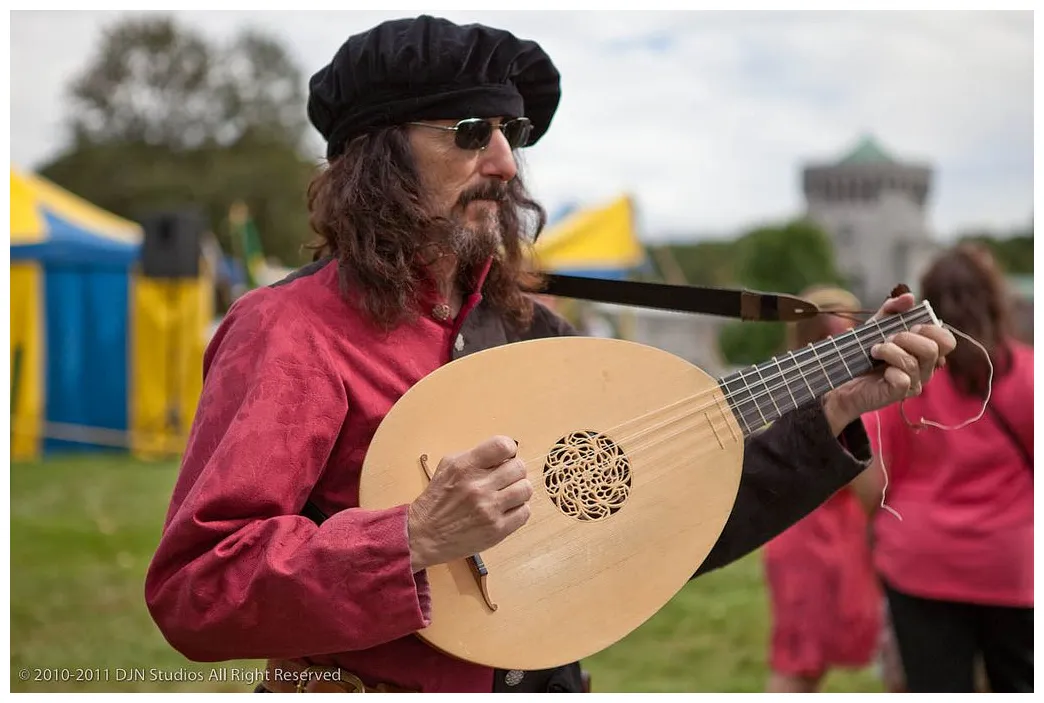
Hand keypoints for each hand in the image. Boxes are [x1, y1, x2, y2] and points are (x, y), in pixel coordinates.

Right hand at [406, 435, 532, 571]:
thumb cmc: (437, 500)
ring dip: (519, 491)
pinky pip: (524, 512)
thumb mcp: (447, 467)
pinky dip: (518, 510)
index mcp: (465, 467)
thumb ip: (474, 457)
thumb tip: (503, 453)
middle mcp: (478, 486)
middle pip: (519, 467)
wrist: (423, 535)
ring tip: (507, 495)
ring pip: (525, 489)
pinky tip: (506, 510)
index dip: (509, 450)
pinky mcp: (497, 529)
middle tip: (505, 479)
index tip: (505, 457)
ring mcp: (489, 509)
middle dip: (514, 472)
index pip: (503, 446)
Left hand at [823, 292, 956, 432]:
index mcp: (925, 351)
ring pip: (913, 362)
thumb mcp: (876, 325)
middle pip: (932, 349)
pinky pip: (903, 380)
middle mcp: (925, 368)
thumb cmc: (864, 352)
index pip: (947, 341)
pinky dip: (888, 370)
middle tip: (886, 339)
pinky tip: (878, 370)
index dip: (930, 329)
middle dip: (906, 338)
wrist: (841, 377)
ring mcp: (914, 383)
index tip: (908, 326)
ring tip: (874, 351)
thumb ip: (892, 310)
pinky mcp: (899, 394)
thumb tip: (909, 297)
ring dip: (889, 351)